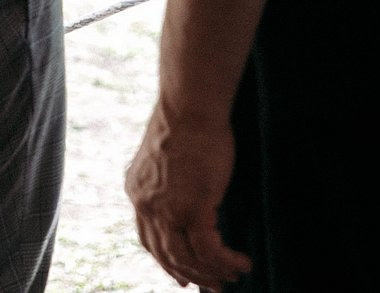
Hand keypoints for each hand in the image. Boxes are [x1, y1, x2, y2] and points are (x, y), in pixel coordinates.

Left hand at [126, 107, 250, 289]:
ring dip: (210, 273)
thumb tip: (187, 191)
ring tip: (232, 277)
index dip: (165, 261)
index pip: (148, 239)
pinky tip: (242, 263)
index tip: (181, 276)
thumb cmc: (187, 120)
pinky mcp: (193, 207)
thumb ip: (171, 180)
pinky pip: (209, 249)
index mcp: (138, 191)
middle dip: (191, 275)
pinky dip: (226, 261)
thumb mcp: (169, 156)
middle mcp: (146, 204)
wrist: (191, 105)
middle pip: (165, 255)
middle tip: (213, 286)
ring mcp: (168, 209)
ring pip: (186, 259)